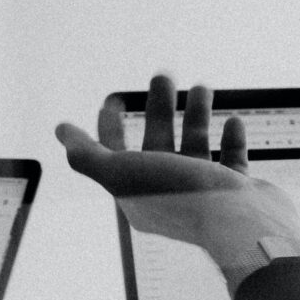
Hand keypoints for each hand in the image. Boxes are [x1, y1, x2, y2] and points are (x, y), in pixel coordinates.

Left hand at [55, 74, 299, 292]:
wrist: (239, 224)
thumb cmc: (179, 195)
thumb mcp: (121, 173)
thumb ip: (87, 155)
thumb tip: (60, 131)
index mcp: (138, 193)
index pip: (115, 155)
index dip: (109, 126)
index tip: (113, 97)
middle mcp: (170, 194)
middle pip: (157, 143)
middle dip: (158, 108)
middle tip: (164, 75)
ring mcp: (206, 194)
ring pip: (196, 147)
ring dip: (197, 116)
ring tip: (203, 86)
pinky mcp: (238, 193)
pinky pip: (232, 162)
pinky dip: (231, 140)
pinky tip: (233, 121)